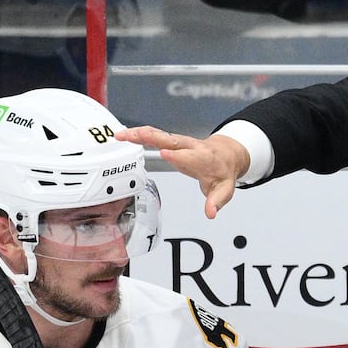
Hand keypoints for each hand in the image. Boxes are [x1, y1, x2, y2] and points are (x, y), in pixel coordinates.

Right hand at [115, 126, 250, 218]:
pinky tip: (124, 135)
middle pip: (170, 140)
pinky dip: (139, 134)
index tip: (164, 153)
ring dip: (139, 134)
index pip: (189, 156)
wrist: (226, 154)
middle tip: (136, 136)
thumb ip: (217, 201)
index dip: (177, 155)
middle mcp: (190, 147)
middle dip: (152, 137)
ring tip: (121, 135)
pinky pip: (154, 135)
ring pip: (158, 135)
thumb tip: (211, 213)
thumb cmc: (223, 170)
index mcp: (203, 158)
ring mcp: (180, 142)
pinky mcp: (172, 142)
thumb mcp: (225, 189)